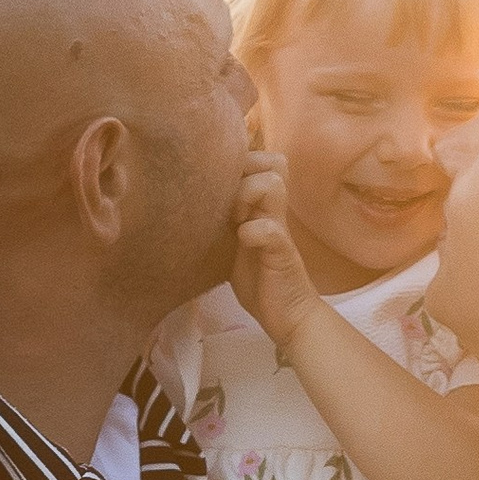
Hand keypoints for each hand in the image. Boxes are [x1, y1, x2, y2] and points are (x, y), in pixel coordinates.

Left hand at [231, 157, 323, 351]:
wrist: (287, 318)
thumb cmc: (260, 284)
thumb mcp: (234, 246)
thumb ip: (225, 222)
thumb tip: (190, 204)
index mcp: (263, 208)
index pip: (264, 161)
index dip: (242, 163)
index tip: (222, 189)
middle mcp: (275, 213)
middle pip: (273, 163)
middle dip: (245, 173)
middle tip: (228, 202)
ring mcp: (280, 230)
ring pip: (272, 184)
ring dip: (248, 195)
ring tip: (236, 220)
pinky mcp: (282, 252)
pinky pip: (269, 228)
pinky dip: (251, 232)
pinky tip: (242, 243)